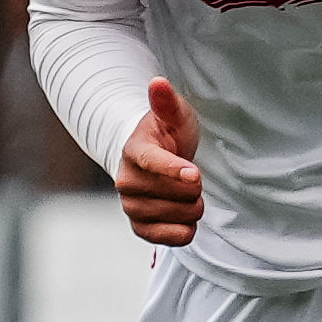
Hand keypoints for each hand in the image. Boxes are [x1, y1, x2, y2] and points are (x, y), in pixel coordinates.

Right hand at [117, 81, 205, 245]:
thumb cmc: (168, 136)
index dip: (174, 170)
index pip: (152, 163)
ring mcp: (131, 206)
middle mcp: (126, 181)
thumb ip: (166, 102)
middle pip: (173, 194)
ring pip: (176, 216)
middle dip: (194, 189)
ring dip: (192, 208)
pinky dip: (184, 231)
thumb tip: (158, 82)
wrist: (156, 162)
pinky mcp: (139, 228)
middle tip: (192, 178)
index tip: (195, 175)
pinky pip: (169, 238)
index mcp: (134, 150)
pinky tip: (185, 218)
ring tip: (188, 194)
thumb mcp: (173, 115)